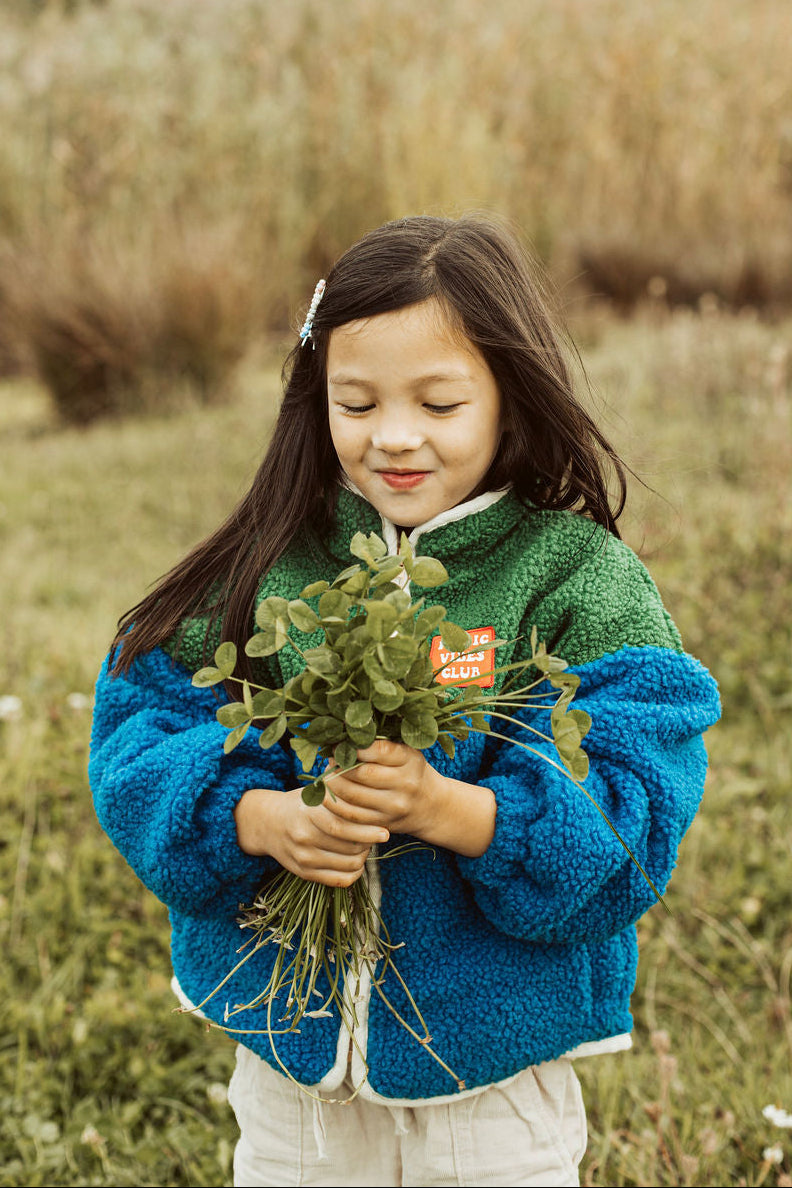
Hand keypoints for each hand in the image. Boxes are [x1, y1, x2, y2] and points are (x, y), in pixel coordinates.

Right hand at [233, 786, 389, 886]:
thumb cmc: (300, 804)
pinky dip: (353, 873)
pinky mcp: (303, 873)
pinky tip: (357, 862)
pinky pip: (338, 880)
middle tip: (380, 835)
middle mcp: (304, 837)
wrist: (267, 823)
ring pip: (346, 864)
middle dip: (369, 842)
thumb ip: (340, 789)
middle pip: (348, 846)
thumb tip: (372, 784)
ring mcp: (303, 858)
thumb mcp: (316, 791)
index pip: (343, 825)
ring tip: (366, 846)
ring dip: (363, 857)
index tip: (385, 828)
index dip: (367, 829)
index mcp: (308, 813)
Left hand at [323, 739, 497, 857]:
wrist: (431, 806)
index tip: (341, 741)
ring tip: (327, 774)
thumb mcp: (407, 753)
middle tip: (330, 757)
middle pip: (362, 773)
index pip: (380, 750)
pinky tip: (328, 793)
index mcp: (411, 761)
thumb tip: (345, 731)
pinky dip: (334, 804)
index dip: (355, 746)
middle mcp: (405, 784)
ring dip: (333, 783)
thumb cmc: (411, 771)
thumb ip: (382, 744)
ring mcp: (394, 806)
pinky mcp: (382, 823)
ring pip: (353, 795)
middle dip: (340, 765)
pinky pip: (351, 816)